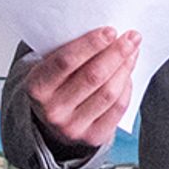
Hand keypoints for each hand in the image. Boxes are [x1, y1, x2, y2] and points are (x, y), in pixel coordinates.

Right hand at [29, 26, 139, 155]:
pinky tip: (128, 73)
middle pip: (93, 76)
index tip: (110, 31)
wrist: (54, 120)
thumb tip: (106, 33)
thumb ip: (69, 51)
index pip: (65, 61)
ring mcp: (72, 127)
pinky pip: (118, 108)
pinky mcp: (92, 137)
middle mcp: (53, 110)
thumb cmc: (56, 84)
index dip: (90, 45)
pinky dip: (127, 87)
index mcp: (37, 87)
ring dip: (125, 68)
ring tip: (132, 52)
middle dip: (116, 54)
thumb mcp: (50, 66)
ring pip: (109, 92)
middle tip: (131, 38)